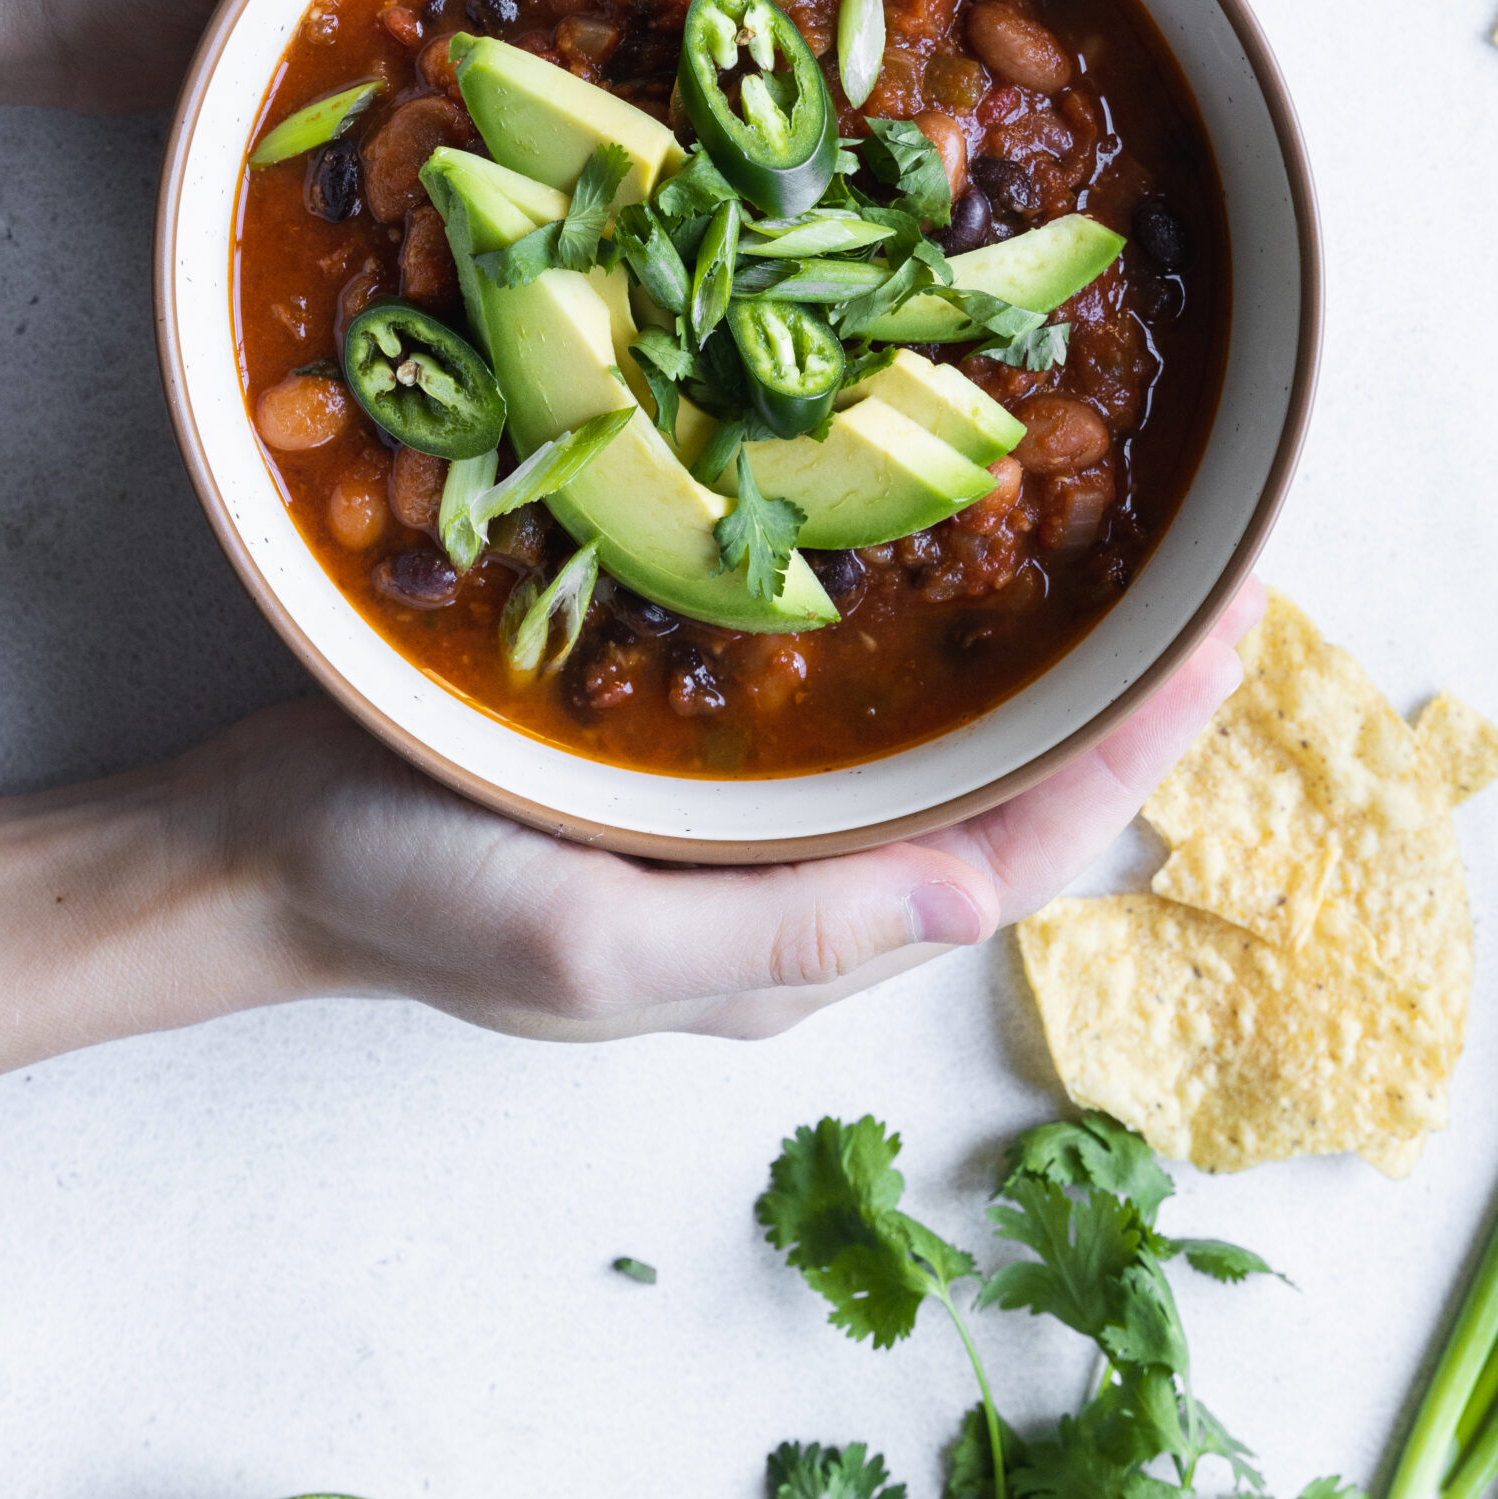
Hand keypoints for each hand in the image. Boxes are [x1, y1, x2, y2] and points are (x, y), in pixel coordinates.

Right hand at [0, 582, 1258, 1073]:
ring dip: (1043, 664)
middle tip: (1218, 578)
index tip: (1231, 636)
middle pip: (1009, 799)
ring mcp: (751, 825)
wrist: (267, 848)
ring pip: (943, 748)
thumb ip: (781, 932)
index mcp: (798, 945)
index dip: (1137, 752)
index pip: (1019, 855)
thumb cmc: (408, 894)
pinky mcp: (697, 762)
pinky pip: (853, 704)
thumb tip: (983, 898)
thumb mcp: (585, 940)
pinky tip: (948, 553)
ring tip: (1128, 561)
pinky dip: (930, 638)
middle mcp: (800, 889)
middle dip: (1122, 703)